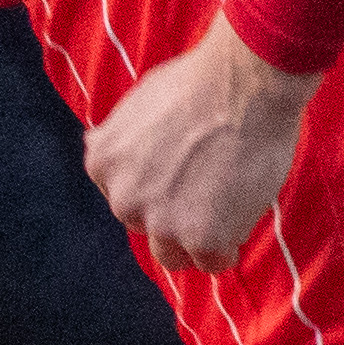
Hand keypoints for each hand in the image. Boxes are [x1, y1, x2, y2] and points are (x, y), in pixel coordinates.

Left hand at [83, 12, 315, 269]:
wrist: (243, 83)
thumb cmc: (197, 82)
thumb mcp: (136, 103)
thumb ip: (120, 136)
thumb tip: (100, 143)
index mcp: (102, 164)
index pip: (123, 196)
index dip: (153, 189)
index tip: (178, 177)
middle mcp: (123, 198)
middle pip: (144, 225)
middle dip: (171, 213)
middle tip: (206, 190)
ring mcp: (160, 222)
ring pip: (172, 254)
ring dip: (193, 240)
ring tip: (223, 214)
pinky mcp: (200, 237)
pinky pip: (211, 262)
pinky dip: (225, 249)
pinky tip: (239, 224)